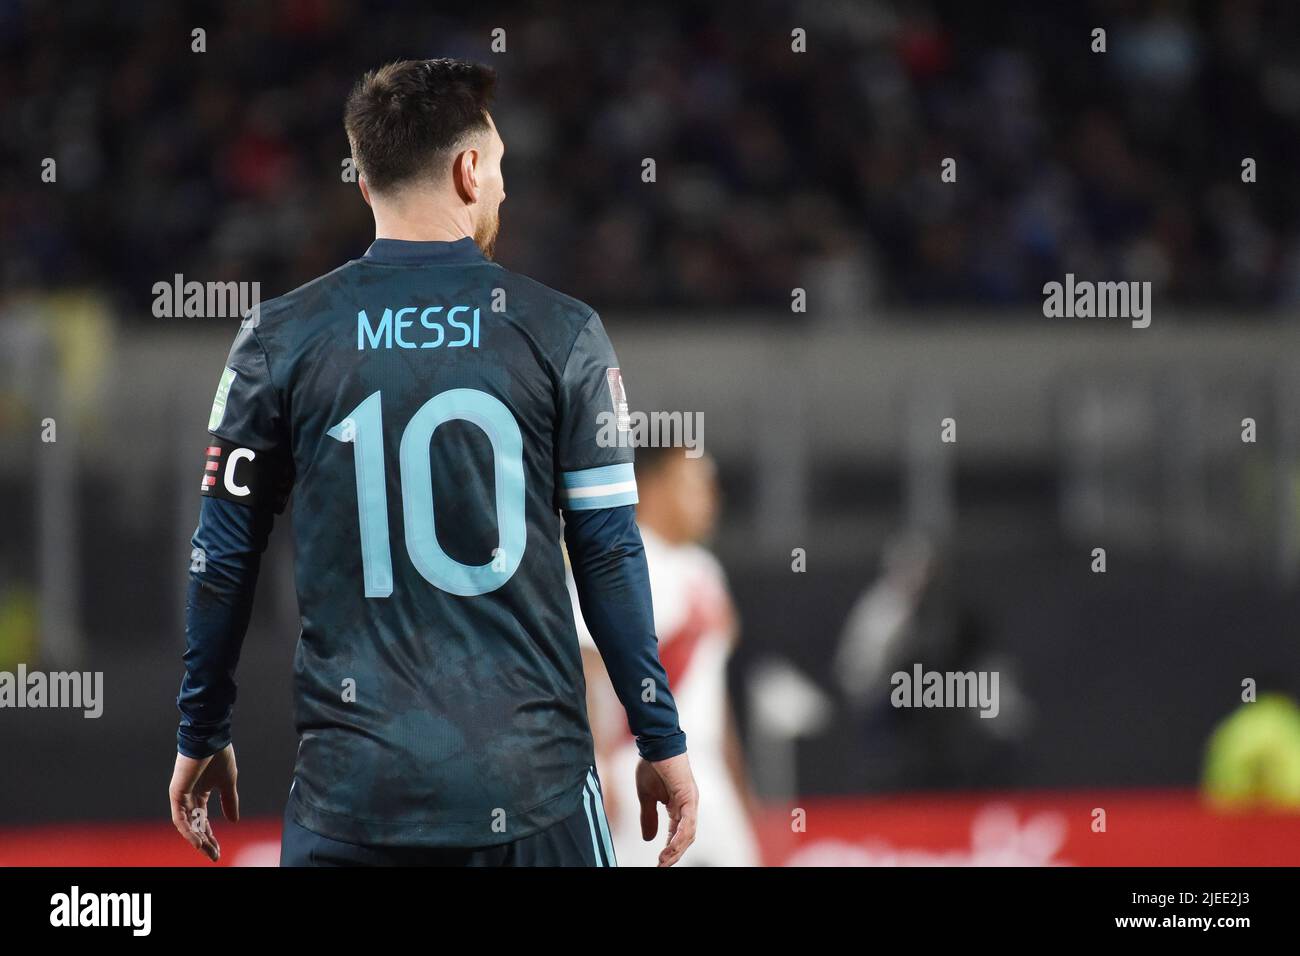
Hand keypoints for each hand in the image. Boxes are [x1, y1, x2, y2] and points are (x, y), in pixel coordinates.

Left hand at [169, 744, 239, 861]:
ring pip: (187, 825)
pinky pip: (180, 818)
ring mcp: (181, 796)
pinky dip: (188, 830)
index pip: (204, 822)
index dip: (211, 836)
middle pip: (196, 826)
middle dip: (206, 842)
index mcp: (201, 795)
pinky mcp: (176, 793)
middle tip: (214, 855)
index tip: (219, 850)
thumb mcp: (228, 783)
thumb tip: (234, 821)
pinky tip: (198, 840)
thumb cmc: (219, 756)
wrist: (210, 739)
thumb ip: (229, 802)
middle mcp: (189, 798)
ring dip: (197, 839)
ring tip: (207, 850)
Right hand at [635, 753, 697, 866]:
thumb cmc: (652, 765)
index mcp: (679, 806)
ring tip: (663, 862)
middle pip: (685, 837)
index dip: (669, 849)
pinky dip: (679, 837)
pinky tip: (670, 847)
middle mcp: (688, 806)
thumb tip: (649, 839)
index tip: (659, 862)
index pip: (677, 833)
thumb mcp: (646, 797)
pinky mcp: (688, 796)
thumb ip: (649, 817)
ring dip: (676, 850)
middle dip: (674, 855)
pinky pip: (687, 822)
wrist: (654, 743)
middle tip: (661, 867)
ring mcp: (690, 801)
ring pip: (688, 833)